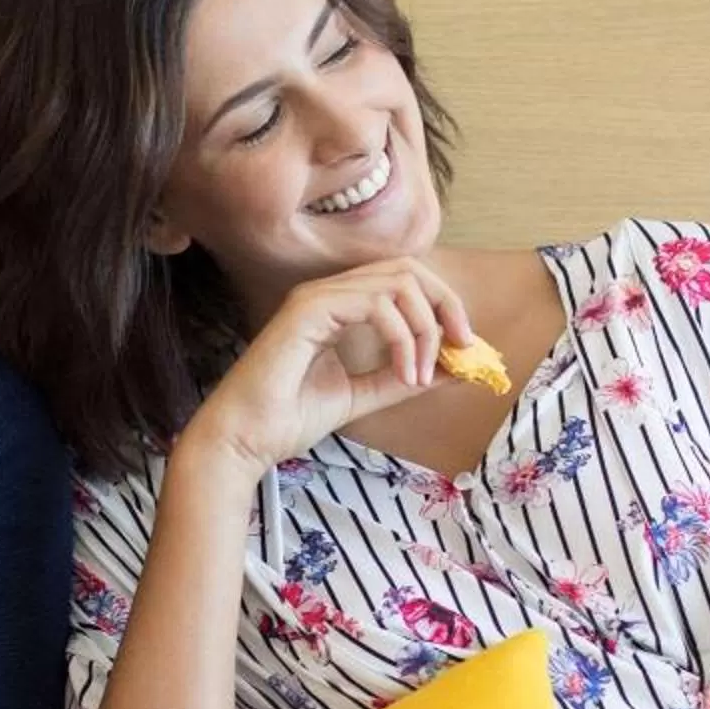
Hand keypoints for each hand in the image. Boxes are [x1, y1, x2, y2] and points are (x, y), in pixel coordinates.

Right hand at [181, 260, 477, 476]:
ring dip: (425, 328)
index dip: (443, 306)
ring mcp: (316, 297)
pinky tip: (405, 373)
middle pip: (408, 269)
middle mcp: (328, 293)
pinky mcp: (309, 310)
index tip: (464, 347)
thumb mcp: (362, 395)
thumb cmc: (289, 418)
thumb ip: (402, 379)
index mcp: (338, 306)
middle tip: (463, 347)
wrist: (245, 439)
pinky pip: (376, 304)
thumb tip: (454, 369)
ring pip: (397, 282)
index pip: (403, 281)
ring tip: (421, 374)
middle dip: (446, 305)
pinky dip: (403, 338)